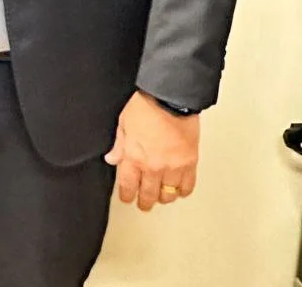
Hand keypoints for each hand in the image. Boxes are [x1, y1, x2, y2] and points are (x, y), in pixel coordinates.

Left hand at [104, 90, 199, 210]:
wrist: (171, 97)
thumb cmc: (148, 105)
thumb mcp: (124, 123)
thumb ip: (119, 144)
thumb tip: (112, 158)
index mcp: (133, 156)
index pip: (127, 186)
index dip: (126, 196)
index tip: (127, 198)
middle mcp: (152, 166)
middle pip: (148, 195)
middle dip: (144, 202)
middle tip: (144, 204)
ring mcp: (172, 167)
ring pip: (168, 195)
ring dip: (163, 197)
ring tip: (161, 196)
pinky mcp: (189, 163)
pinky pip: (187, 186)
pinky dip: (182, 191)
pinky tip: (179, 189)